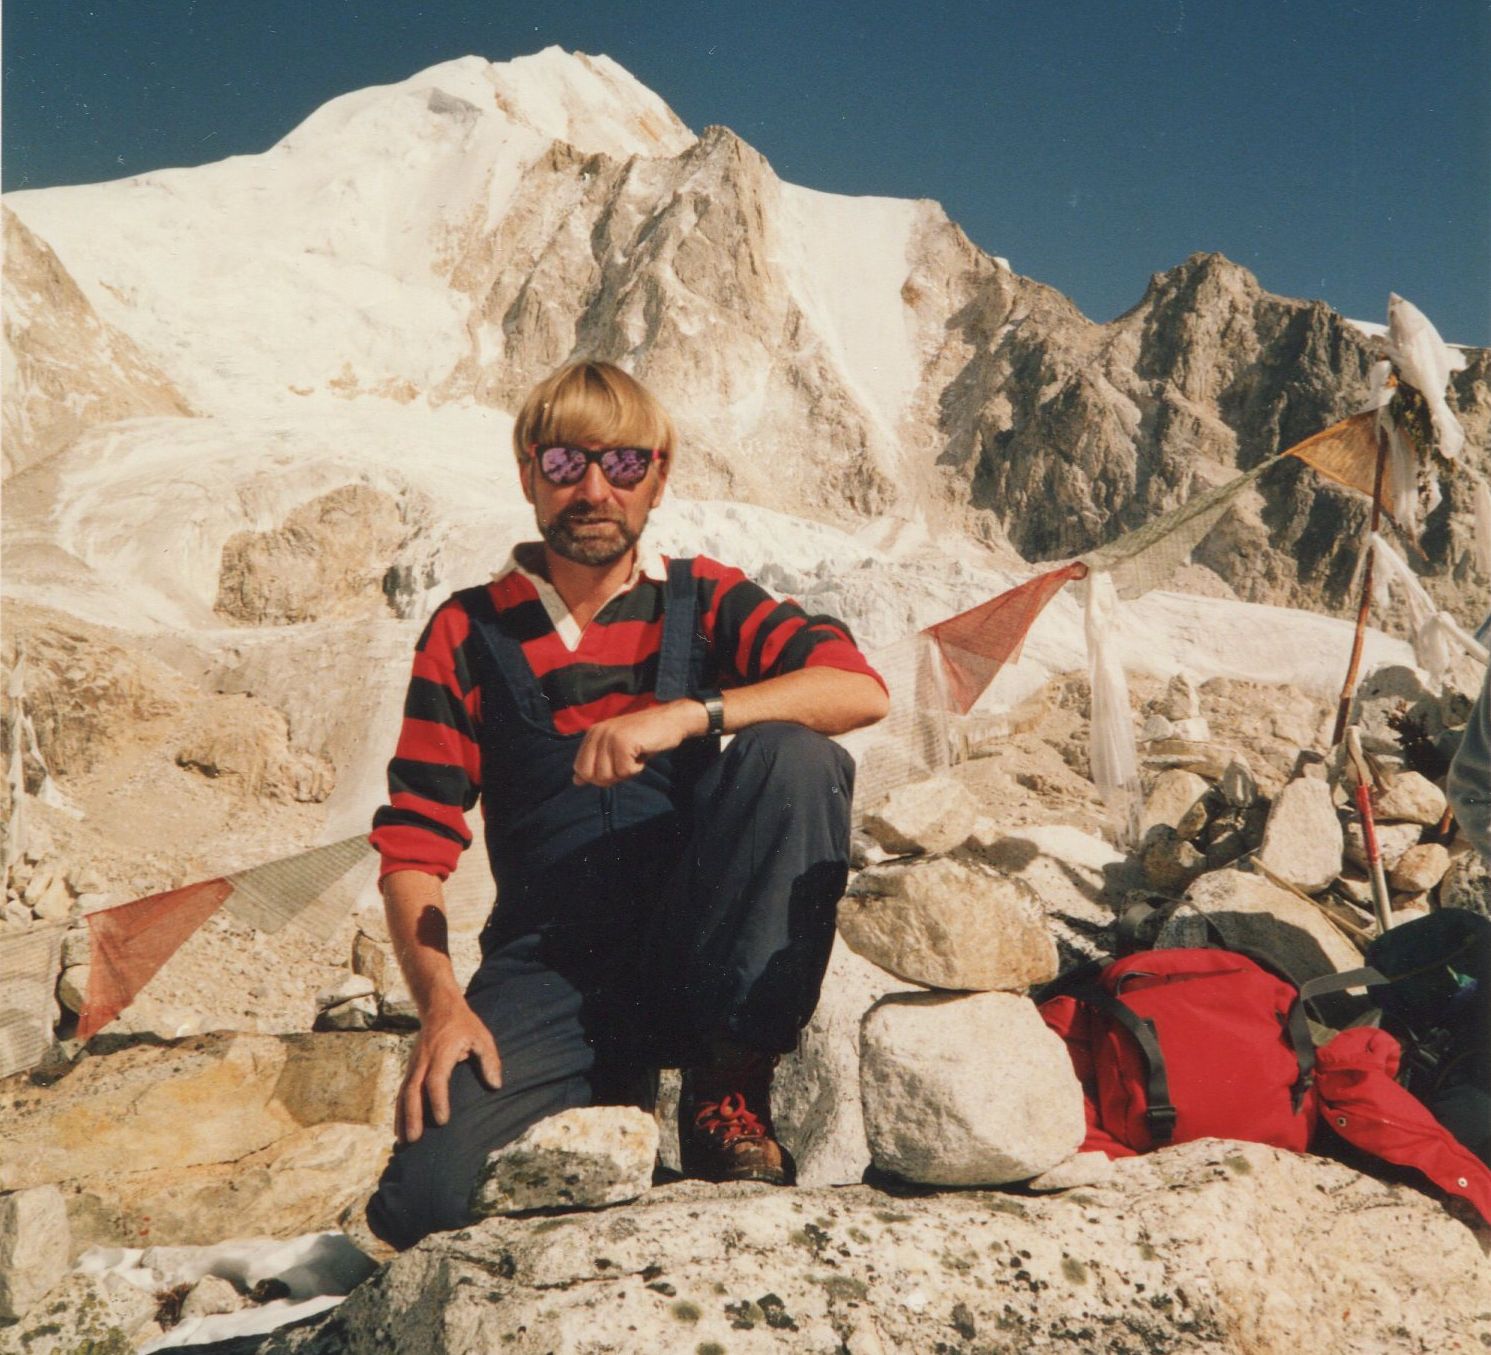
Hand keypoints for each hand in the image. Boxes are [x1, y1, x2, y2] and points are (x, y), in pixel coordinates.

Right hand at [396, 997, 502, 1143]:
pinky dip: (399, 1110)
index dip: (438, 1100)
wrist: (438, 1006)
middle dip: (412, 1115)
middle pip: (413, 1090)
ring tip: (403, 1140)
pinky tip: (399, 1127)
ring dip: (402, 1117)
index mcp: (441, 1052)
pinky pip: (402, 1091)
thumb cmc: (464, 1024)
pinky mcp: (410, 1068)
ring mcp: (414, 1064)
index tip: (442, 1120)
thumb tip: (495, 1085)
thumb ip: (489, 1060)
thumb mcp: (481, 1036)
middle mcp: (423, 1060)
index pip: (436, 1080)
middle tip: (414, 1139)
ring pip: (403, 1093)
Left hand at [572, 700, 704, 786]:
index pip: (580, 768)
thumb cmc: (645, 737)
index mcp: (593, 734)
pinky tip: (642, 754)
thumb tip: (576, 781)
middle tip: (627, 763)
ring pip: (608, 775)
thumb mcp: (615, 749)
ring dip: (626, 772)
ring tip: (635, 756)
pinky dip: (637, 769)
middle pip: (593, 776)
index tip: (617, 766)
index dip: (599, 776)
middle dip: (612, 777)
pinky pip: (625, 771)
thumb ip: (595, 763)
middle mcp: (598, 733)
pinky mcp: (623, 741)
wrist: (671, 720)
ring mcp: (610, 736)